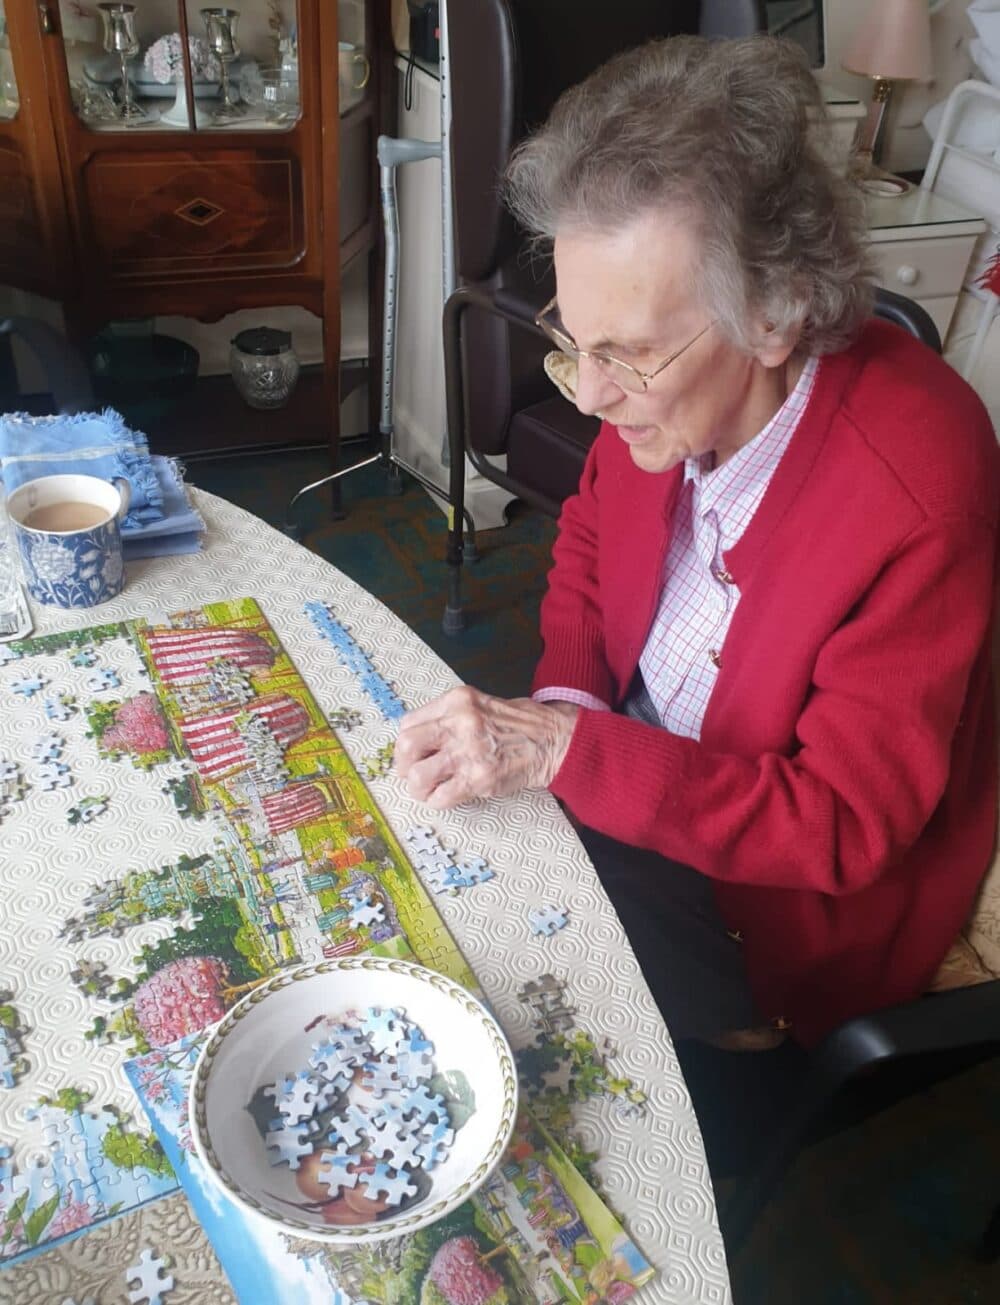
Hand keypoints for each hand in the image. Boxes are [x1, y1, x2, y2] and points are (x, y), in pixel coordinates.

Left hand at [394, 686, 578, 808]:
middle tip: (413, 775)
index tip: (410, 755)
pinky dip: (438, 801)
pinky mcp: (479, 778)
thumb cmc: (519, 725)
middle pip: (407, 746)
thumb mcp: (480, 705)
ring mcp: (468, 751)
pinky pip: (441, 796)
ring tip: (429, 790)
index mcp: (457, 701)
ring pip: (418, 776)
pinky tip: (447, 797)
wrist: (553, 741)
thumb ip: (450, 718)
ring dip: (418, 789)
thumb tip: (419, 742)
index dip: (405, 744)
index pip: (409, 723)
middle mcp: (459, 722)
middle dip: (403, 766)